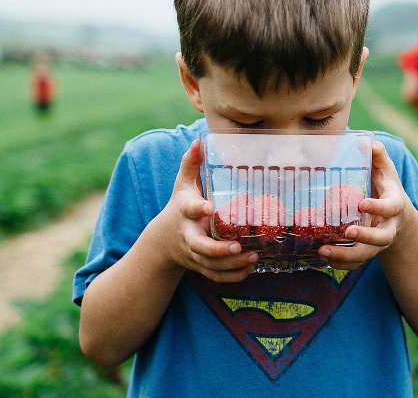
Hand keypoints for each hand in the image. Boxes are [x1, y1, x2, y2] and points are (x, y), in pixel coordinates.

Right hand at [152, 139, 257, 281]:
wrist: (164, 240)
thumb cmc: (179, 207)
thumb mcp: (182, 184)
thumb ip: (191, 164)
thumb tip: (199, 141)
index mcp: (184, 213)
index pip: (189, 209)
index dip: (198, 209)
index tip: (209, 207)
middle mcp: (188, 235)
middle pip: (199, 246)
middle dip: (217, 250)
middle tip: (236, 246)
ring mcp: (194, 254)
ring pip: (211, 265)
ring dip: (232, 264)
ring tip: (253, 257)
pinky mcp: (201, 266)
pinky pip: (215, 276)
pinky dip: (232, 276)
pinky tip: (249, 269)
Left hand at [318, 141, 406, 269]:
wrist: (398, 220)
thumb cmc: (386, 190)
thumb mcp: (386, 172)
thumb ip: (378, 157)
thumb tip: (368, 141)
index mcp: (394, 206)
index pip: (390, 208)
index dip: (378, 207)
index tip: (362, 204)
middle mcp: (387, 227)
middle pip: (381, 238)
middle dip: (366, 237)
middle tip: (348, 232)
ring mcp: (376, 243)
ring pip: (365, 255)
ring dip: (345, 255)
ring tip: (324, 251)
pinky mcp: (366, 252)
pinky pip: (354, 263)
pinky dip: (340, 263)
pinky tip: (324, 257)